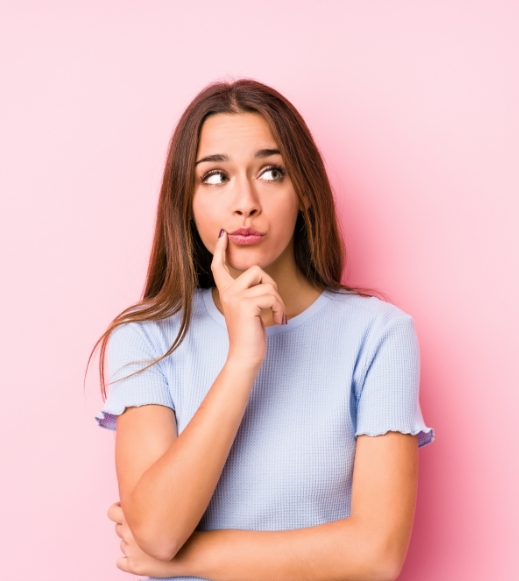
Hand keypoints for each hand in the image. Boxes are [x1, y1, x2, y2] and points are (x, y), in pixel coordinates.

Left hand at [107, 501, 180, 577]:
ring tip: (149, 542)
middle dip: (127, 528)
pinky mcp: (133, 566)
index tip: (127, 512)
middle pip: (118, 528)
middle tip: (143, 529)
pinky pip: (120, 562)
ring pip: (122, 544)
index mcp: (133, 516)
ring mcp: (130, 550)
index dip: (119, 511)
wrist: (190, 550)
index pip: (112, 511)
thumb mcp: (162, 507)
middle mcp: (128, 533)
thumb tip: (134, 501)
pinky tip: (141, 557)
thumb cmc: (178, 527)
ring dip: (131, 544)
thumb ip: (146, 504)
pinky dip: (127, 560)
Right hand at [211, 230, 286, 365]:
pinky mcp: (246, 305)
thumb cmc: (249, 335)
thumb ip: (251, 293)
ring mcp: (235, 298)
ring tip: (277, 315)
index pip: (219, 267)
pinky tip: (278, 320)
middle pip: (255, 270)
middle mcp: (228, 292)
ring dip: (278, 300)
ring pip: (267, 284)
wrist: (245, 356)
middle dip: (271, 284)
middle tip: (274, 305)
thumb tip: (265, 279)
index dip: (221, 250)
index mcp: (226, 293)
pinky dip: (280, 308)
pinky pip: (272, 296)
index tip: (223, 235)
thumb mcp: (249, 310)